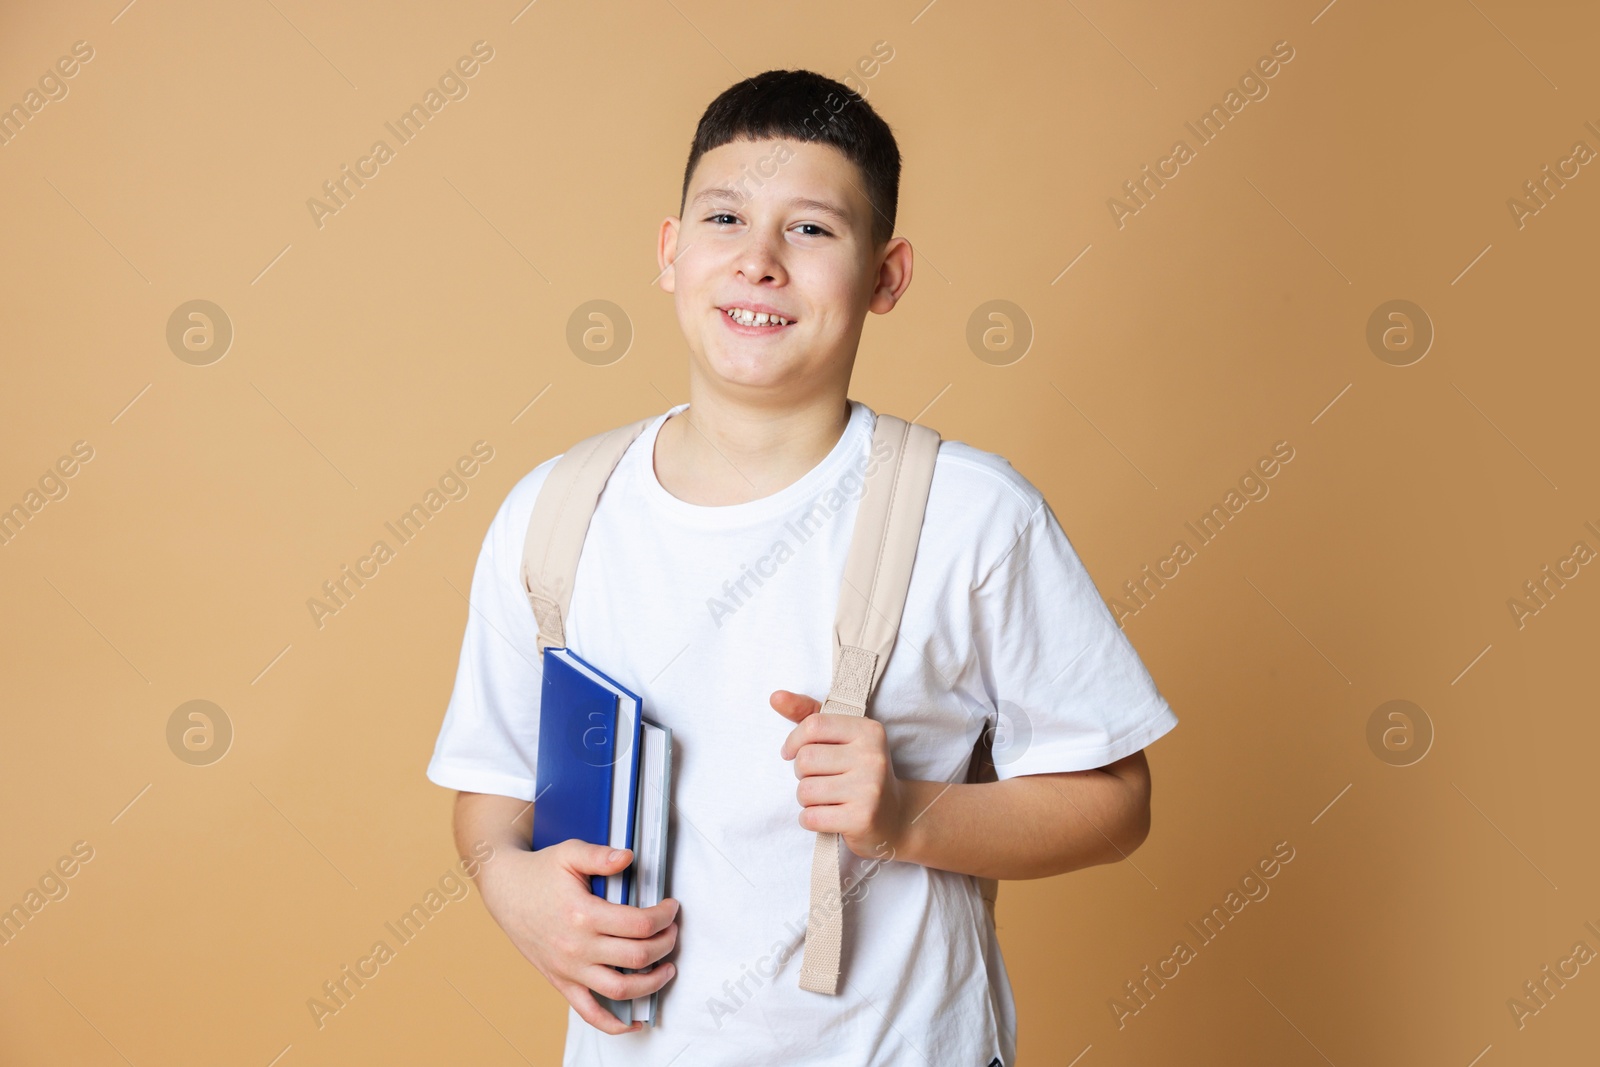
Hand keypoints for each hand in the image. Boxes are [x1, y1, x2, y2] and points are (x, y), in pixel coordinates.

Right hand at [475, 840, 678, 1034]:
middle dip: (666, 944)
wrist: (505, 891)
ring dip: (652, 983)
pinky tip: (634, 1019)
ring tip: (666, 969)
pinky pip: (590, 1013)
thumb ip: (601, 856)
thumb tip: (628, 857)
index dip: (665, 917)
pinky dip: (614, 1023)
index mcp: (583, 914)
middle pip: (637, 956)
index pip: (640, 924)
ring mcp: (569, 969)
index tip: (672, 908)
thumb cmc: (539, 872)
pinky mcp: (561, 981)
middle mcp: (577, 947)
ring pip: (621, 989)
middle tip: (673, 931)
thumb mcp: (569, 853)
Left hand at [771, 689, 907, 860]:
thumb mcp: (841, 738)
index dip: (793, 741)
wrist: (896, 816)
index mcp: (868, 731)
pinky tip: (827, 816)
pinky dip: (809, 819)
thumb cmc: (858, 772)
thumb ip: (808, 714)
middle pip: (805, 759)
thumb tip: (775, 697)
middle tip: (818, 779)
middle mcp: (872, 756)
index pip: (813, 725)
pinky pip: (811, 817)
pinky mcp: (862, 818)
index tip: (791, 753)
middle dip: (801, 774)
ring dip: (806, 799)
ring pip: (805, 790)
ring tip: (825, 799)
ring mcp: (869, 789)